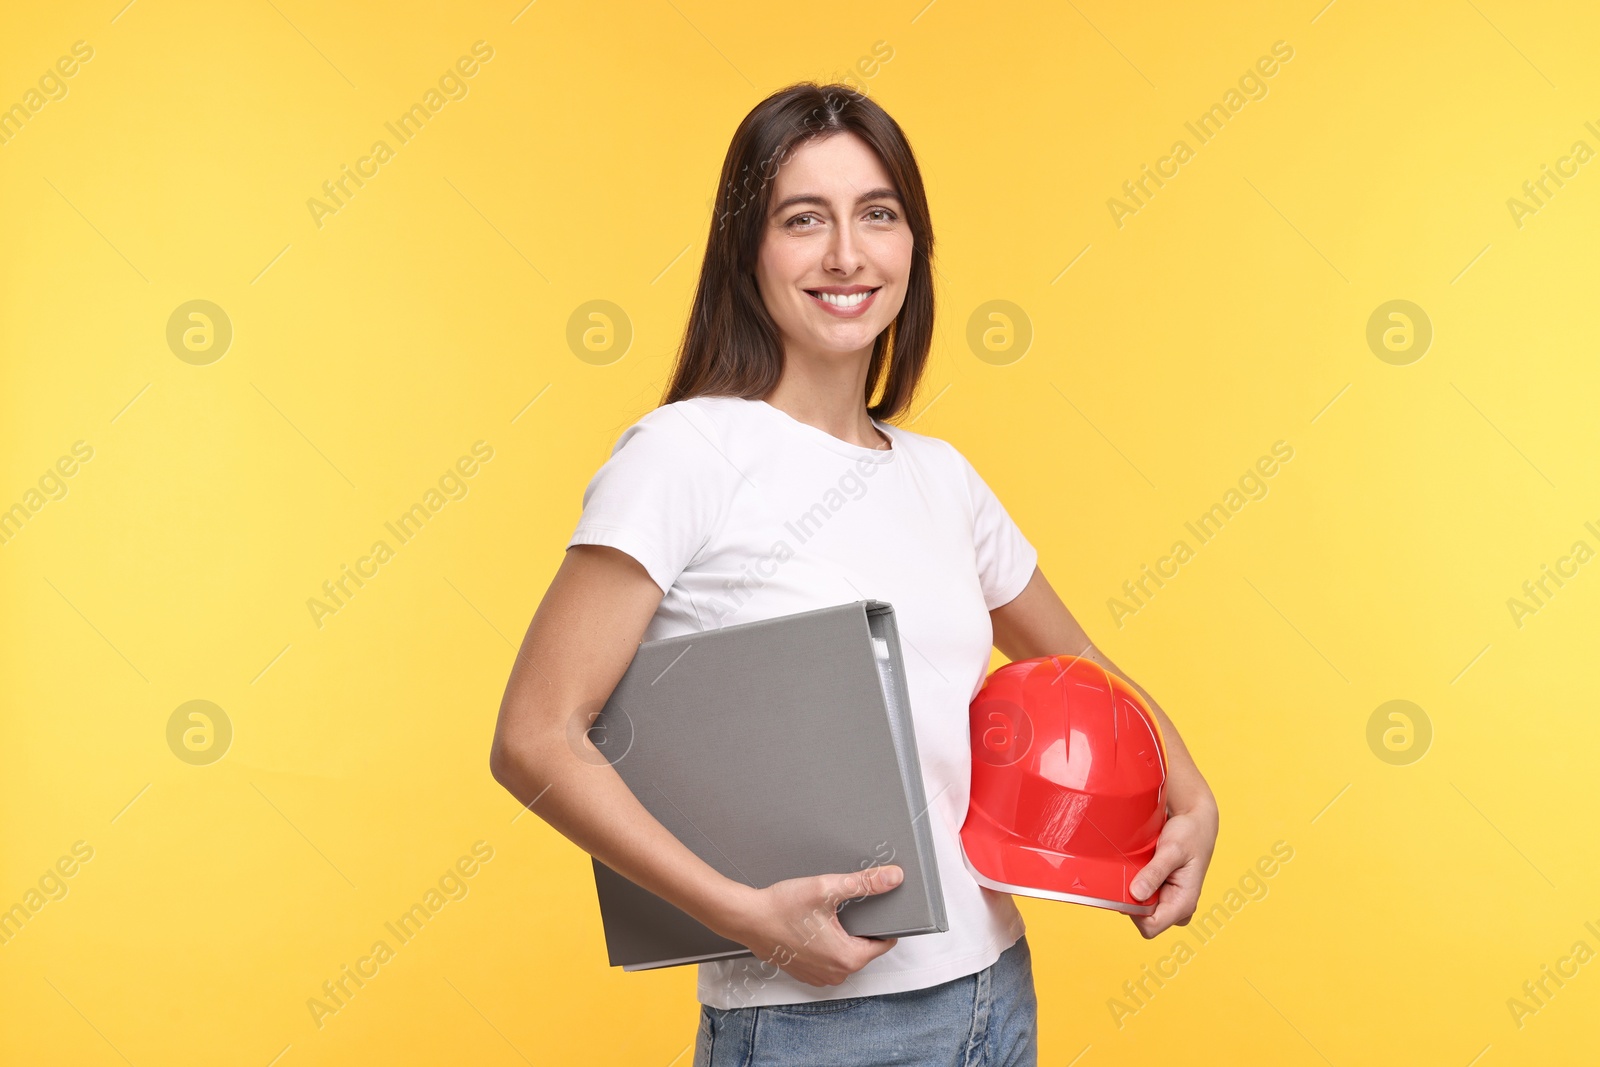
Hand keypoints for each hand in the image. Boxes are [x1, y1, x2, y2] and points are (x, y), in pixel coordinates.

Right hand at [717, 865, 904, 985]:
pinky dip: (825, 944)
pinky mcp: (807, 973)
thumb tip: (891, 878)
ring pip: (846, 953)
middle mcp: (836, 974)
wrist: (748, 918)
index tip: (872, 908)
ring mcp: (820, 977)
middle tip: (840, 907)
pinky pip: (828, 959)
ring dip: (841, 936)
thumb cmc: (781, 908)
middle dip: (859, 927)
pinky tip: (812, 927)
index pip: (884, 943)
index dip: (883, 922)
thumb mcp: (827, 888)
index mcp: (847, 958)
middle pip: (865, 948)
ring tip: (823, 916)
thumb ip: (864, 883)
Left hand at [1127, 803, 1217, 938]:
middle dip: (1133, 900)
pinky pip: (1142, 897)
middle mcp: (1178, 907)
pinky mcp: (1163, 892)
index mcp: (1184, 903)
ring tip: (1139, 867)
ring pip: (1141, 909)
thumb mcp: (1172, 850)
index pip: (1150, 927)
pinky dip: (1135, 884)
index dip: (1134, 912)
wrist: (1196, 822)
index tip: (1127, 889)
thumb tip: (1136, 895)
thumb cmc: (1190, 834)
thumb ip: (1154, 873)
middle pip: (1143, 920)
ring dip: (1133, 891)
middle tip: (1133, 872)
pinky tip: (1139, 867)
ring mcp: (1170, 901)